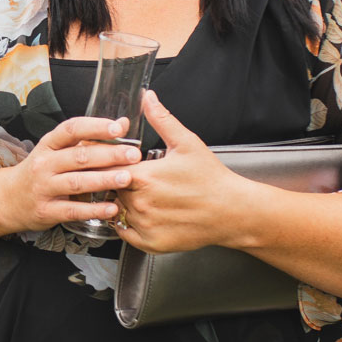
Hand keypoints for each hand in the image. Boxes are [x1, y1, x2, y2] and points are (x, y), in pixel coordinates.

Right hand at [2, 115, 143, 233]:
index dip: (95, 126)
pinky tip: (111, 208)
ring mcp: (44, 188)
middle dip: (109, 154)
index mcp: (48, 145)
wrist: (8, 199)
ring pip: (76, 182)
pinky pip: (72, 210)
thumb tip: (123, 124)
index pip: (71, 129)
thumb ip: (88, 139)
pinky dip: (93, 210)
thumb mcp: (56, 151)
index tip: (118, 127)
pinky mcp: (46, 211)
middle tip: (133, 155)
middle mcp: (44, 164)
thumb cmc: (40, 172)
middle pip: (78, 156)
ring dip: (103, 180)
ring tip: (126, 178)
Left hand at [115, 92, 264, 253]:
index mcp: (144, 177)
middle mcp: (140, 203)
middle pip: (112, 189)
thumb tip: (148, 97)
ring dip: (124, 203)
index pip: (109, 168)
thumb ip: (162, 119)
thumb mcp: (187, 143)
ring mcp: (144, 225)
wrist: (232, 211)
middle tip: (136, 179)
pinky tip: (144, 213)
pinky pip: (125, 233)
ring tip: (144, 195)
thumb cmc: (211, 178)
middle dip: (118, 182)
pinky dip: (129, 225)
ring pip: (117, 210)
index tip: (122, 163)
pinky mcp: (150, 243)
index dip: (113, 164)